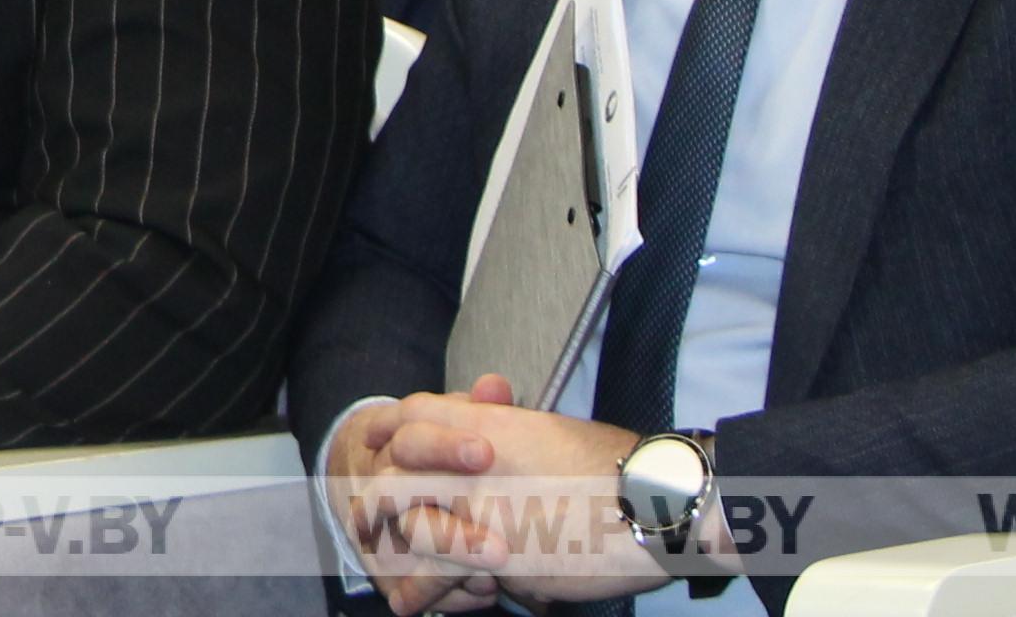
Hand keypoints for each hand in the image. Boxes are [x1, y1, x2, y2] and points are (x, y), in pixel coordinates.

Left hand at [342, 383, 660, 605]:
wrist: (653, 503)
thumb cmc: (616, 469)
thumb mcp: (553, 436)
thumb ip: (512, 440)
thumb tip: (487, 441)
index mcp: (492, 423)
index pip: (413, 416)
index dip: (386, 431)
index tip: (374, 445)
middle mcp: (474, 461)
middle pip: (394, 472)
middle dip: (373, 501)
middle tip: (363, 520)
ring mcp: (482, 507)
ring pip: (409, 525)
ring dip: (393, 551)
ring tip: (386, 576)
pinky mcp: (499, 554)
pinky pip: (444, 569)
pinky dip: (425, 589)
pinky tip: (409, 602)